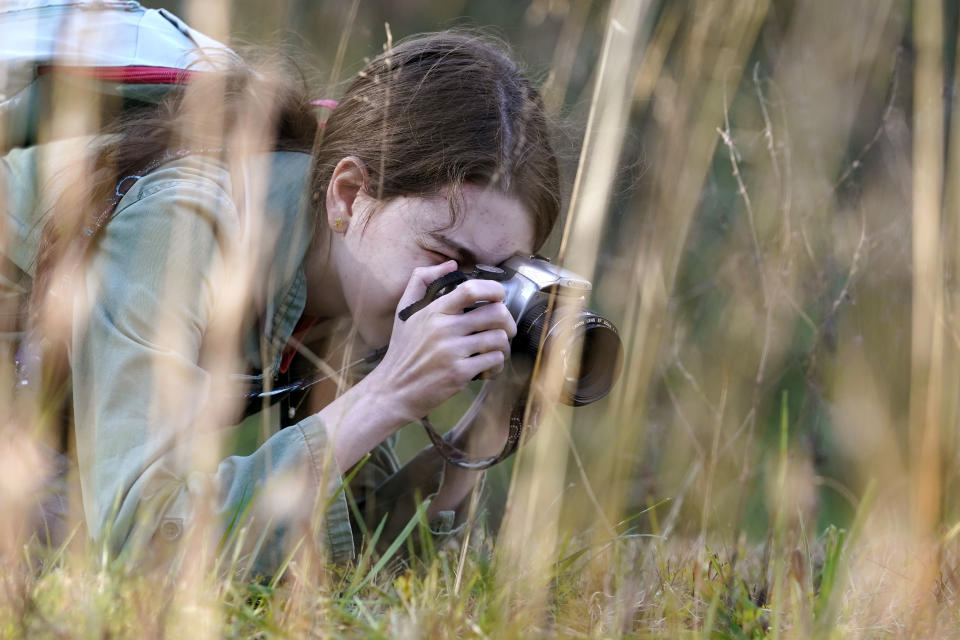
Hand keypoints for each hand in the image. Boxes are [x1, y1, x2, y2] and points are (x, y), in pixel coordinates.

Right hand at [368, 261, 517, 422]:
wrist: (394, 390)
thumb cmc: (403, 350)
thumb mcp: (405, 312)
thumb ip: (421, 281)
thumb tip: (451, 264)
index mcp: (433, 311)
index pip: (471, 290)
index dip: (494, 289)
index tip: (499, 296)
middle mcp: (443, 329)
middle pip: (495, 313)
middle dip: (507, 321)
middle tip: (504, 329)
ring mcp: (452, 351)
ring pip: (499, 338)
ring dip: (503, 345)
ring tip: (494, 350)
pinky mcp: (459, 373)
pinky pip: (494, 361)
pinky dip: (496, 364)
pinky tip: (486, 368)